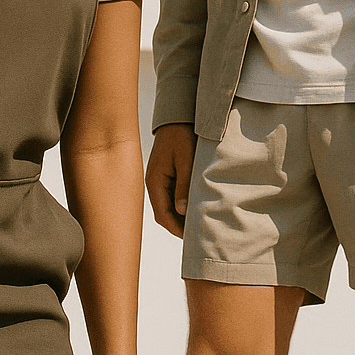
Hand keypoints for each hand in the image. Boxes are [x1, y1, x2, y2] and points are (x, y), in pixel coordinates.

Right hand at [145, 123, 194, 237]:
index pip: (162, 214)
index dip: (175, 228)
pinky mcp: (168, 175)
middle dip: (179, 226)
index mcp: (155, 181)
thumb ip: (183, 184)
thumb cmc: (181, 134)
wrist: (178, 116)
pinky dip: (183, 204)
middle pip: (165, 213)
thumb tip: (182, 210)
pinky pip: (174, 195)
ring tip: (200, 224)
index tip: (190, 238)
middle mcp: (155, 183)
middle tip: (198, 235)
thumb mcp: (185, 158)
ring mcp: (161, 179)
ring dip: (182, 215)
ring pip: (170, 205)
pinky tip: (197, 206)